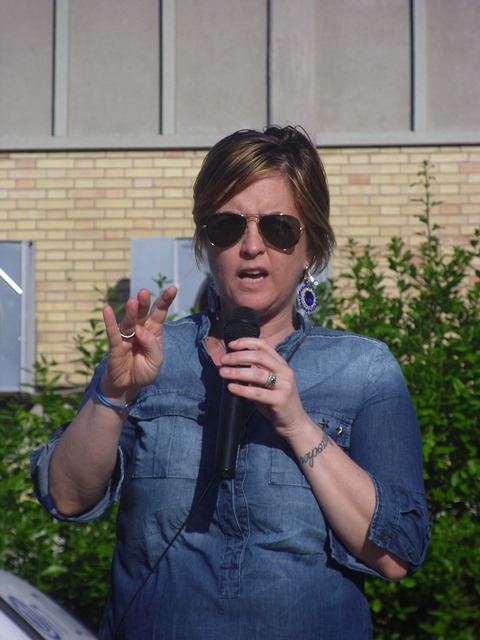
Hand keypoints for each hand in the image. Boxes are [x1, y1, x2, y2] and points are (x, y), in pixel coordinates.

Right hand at [100, 286, 176, 401]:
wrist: (128, 386)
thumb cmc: (144, 371)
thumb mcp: (156, 362)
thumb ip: (152, 346)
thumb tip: (141, 331)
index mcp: (154, 332)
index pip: (160, 313)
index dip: (165, 301)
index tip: (173, 288)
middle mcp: (140, 330)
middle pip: (143, 313)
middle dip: (144, 302)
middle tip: (144, 292)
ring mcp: (127, 337)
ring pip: (129, 321)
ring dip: (130, 312)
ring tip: (132, 301)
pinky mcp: (115, 345)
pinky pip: (112, 333)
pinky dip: (109, 321)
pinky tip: (107, 309)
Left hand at [218, 337, 309, 439]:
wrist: (294, 422)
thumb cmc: (276, 400)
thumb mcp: (267, 382)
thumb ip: (256, 371)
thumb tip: (233, 363)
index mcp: (281, 364)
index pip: (263, 345)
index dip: (246, 342)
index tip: (231, 345)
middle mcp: (285, 372)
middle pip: (259, 357)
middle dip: (238, 356)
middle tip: (223, 360)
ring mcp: (284, 385)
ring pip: (258, 374)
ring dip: (237, 372)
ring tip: (223, 372)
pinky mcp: (280, 400)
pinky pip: (258, 393)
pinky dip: (243, 390)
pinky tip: (231, 387)